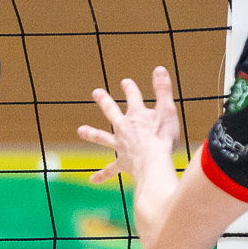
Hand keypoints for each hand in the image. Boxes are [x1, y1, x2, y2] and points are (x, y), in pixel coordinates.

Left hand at [78, 66, 180, 186]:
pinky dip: (102, 175)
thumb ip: (163, 90)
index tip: (125, 82)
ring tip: (81, 130)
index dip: (129, 88)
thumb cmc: (163, 137)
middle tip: (96, 93)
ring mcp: (121, 145)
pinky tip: (92, 180)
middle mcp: (124, 128)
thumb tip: (159, 68)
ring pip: (103, 138)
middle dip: (104, 101)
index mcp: (136, 115)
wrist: (153, 162)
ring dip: (92, 134)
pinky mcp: (122, 163)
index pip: (133, 97)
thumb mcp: (167, 110)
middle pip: (112, 112)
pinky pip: (110, 170)